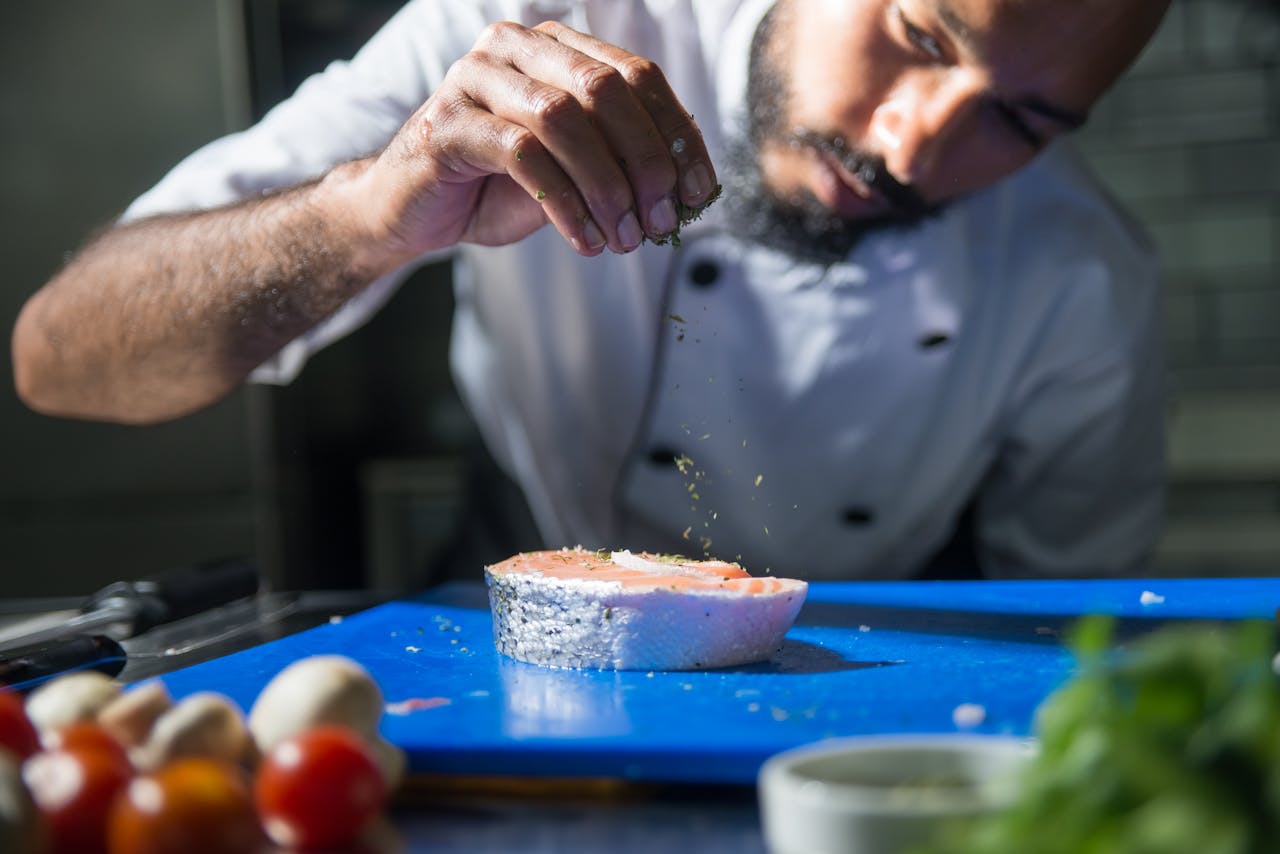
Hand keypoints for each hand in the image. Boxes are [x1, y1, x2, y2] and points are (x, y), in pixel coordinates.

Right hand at [355, 20, 716, 261]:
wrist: (410, 212)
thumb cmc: (496, 188)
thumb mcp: (574, 173)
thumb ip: (621, 160)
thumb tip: (691, 174)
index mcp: (555, 48)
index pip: (638, 77)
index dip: (677, 135)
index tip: (701, 194)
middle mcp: (516, 47)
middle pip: (607, 90)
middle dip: (647, 161)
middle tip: (665, 220)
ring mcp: (475, 78)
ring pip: (565, 119)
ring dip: (608, 186)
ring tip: (625, 238)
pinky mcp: (447, 122)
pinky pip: (524, 156)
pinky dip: (566, 204)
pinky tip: (586, 241)